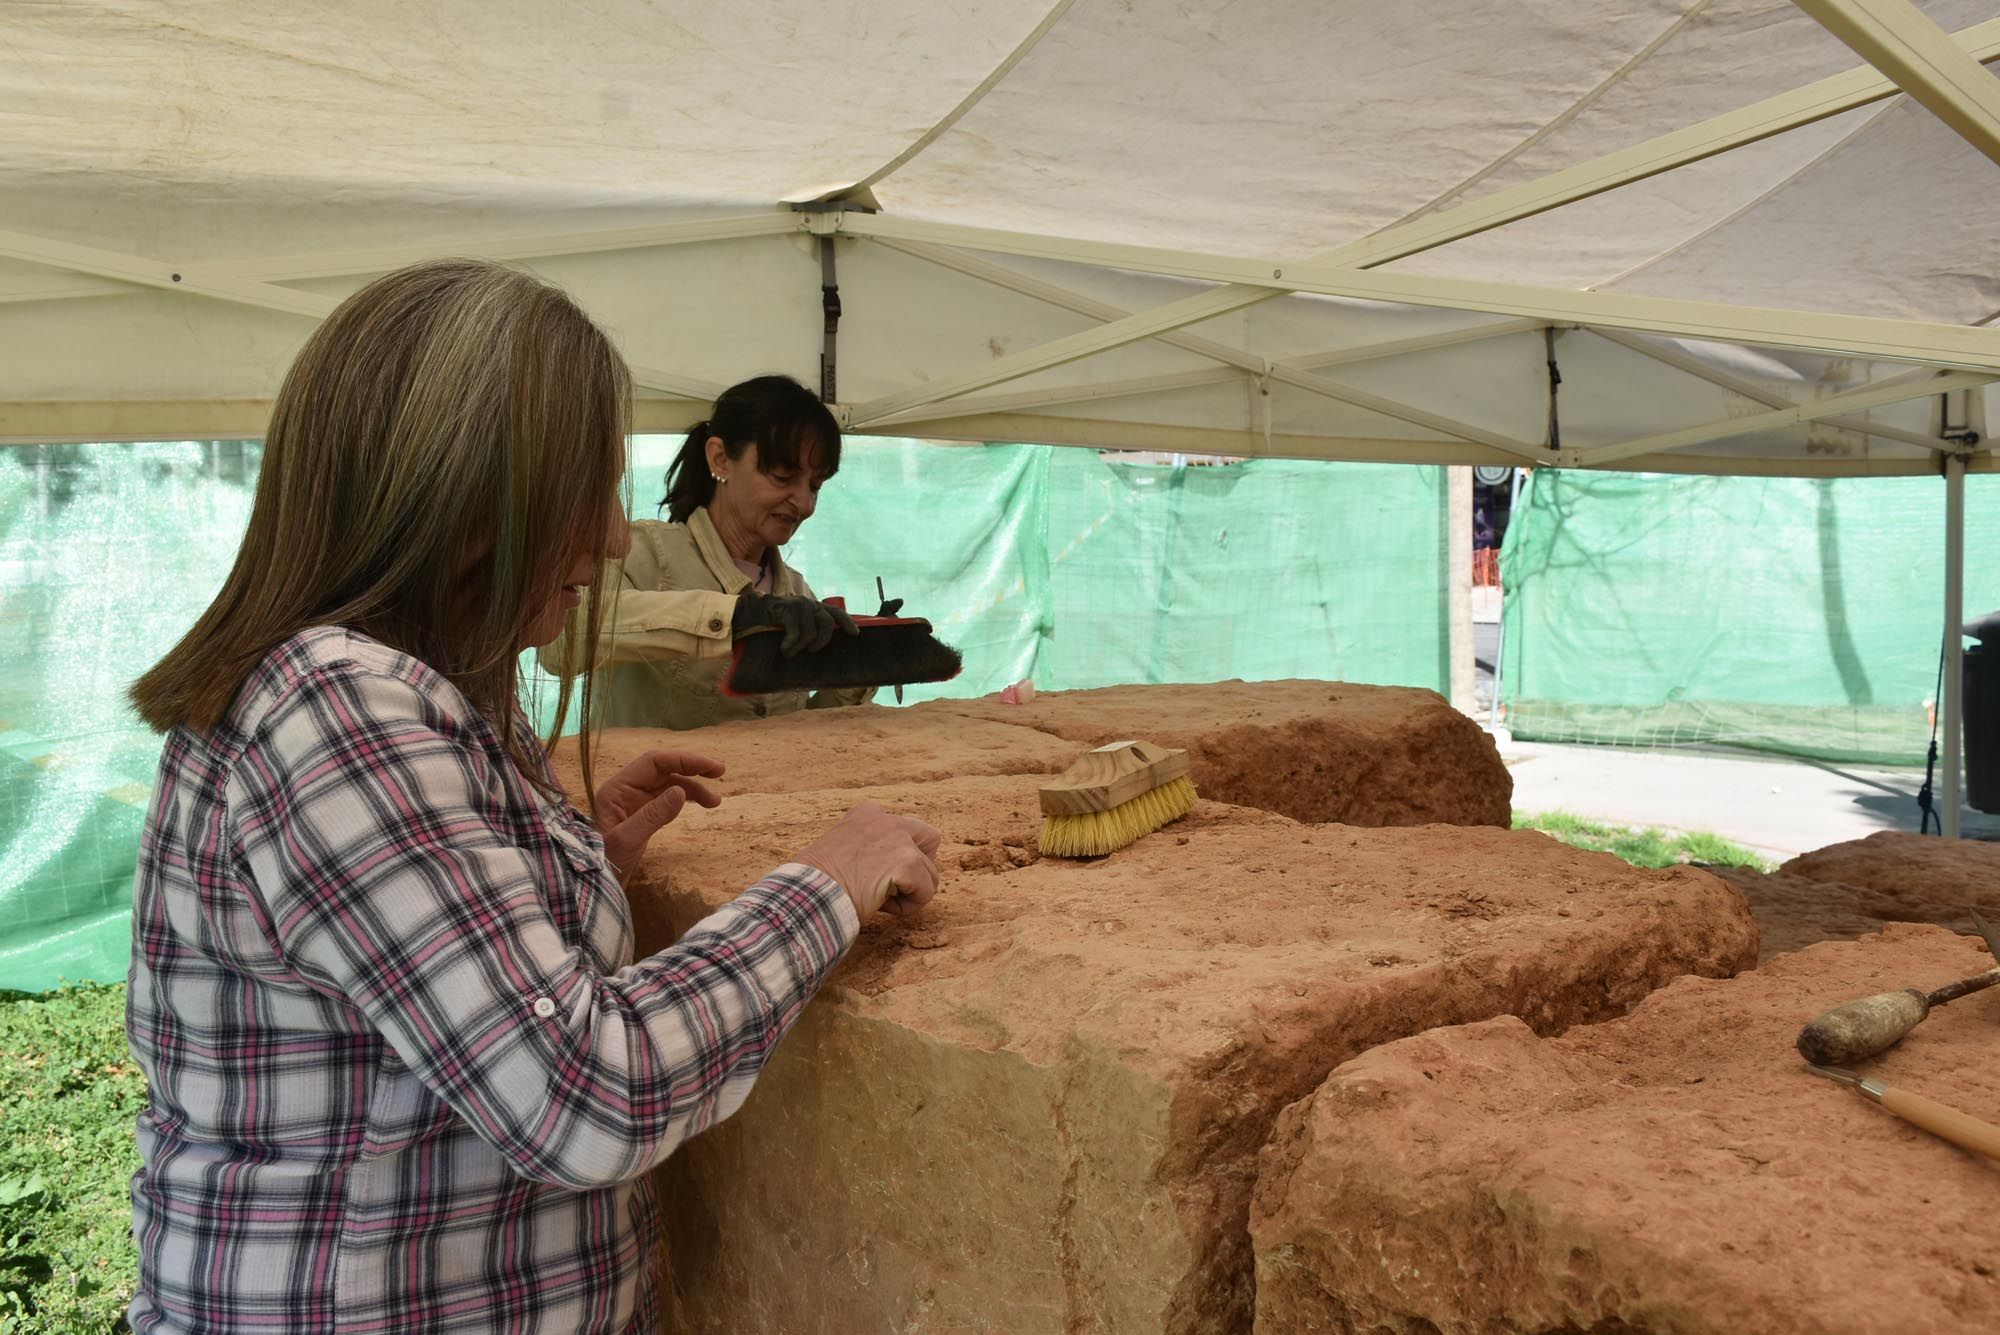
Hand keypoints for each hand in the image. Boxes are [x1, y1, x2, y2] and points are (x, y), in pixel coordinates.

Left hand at [594, 750, 724, 876]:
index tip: (711, 768)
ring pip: (667, 784)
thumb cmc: (605, 863)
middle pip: (663, 769)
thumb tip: (680, 791)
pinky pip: (666, 799)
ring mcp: (633, 802)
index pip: (654, 762)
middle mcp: (625, 789)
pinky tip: (699, 804)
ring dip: (692, 787)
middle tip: (720, 772)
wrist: (595, 885)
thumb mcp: (628, 840)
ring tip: (715, 801)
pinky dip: (684, 799)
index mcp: (618, 788)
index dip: (684, 760)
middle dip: (692, 769)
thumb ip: (653, 815)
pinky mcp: (641, 815)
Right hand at [733, 591, 859, 656]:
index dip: (848, 622)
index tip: (855, 634)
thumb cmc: (775, 623)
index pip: (836, 612)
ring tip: (790, 652)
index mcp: (814, 606)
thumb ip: (810, 628)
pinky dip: (790, 645)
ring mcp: (798, 605)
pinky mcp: (786, 610)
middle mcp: (809, 603)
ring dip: (800, 647)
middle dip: (822, 641)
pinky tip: (784, 649)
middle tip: (812, 651)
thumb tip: (823, 645)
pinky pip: (796, 633)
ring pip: (810, 633)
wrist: (752, 613)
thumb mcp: (796, 624)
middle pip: (828, 623)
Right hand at [794, 803, 941, 918]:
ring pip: (930, 873)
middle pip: (930, 839)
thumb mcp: (838, 851)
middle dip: (920, 866)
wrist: (807, 894)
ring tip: (879, 901)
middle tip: (896, 887)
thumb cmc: (815, 883)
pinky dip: (910, 906)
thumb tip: (886, 871)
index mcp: (867, 814)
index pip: (903, 829)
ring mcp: (899, 839)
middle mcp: (886, 820)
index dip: (895, 857)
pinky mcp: (907, 862)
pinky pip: (927, 892)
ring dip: (910, 892)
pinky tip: (883, 908)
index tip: (873, 874)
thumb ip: (866, 850)